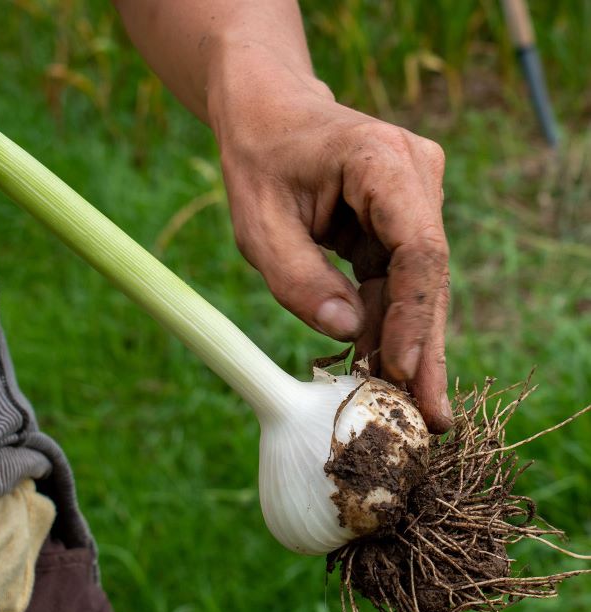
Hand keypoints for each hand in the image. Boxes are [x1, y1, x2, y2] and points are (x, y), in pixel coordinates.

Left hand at [208, 49, 451, 432]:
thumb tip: (347, 332)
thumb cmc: (258, 160)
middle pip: (428, 276)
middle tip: (432, 418)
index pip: (418, 248)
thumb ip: (298, 278)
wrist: (268, 114)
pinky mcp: (400, 221)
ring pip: (417, 285)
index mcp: (381, 162)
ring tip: (412, 410)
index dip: (414, 316)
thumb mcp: (258, 224)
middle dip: (424, 348)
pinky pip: (397, 280)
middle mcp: (414, 177)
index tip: (399, 372)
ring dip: (409, 346)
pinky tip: (385, 371)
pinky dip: (387, 325)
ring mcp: (413, 198)